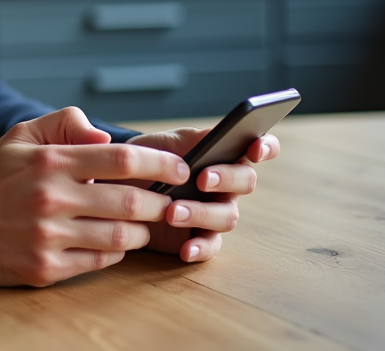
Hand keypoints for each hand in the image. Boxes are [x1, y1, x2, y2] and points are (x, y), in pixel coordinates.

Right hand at [0, 108, 190, 286]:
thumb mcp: (18, 137)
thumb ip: (63, 125)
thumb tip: (104, 135)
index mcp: (49, 162)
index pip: (123, 159)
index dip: (161, 165)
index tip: (180, 169)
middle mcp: (50, 198)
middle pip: (132, 202)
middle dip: (161, 202)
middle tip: (170, 201)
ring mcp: (48, 237)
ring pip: (122, 237)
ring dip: (141, 231)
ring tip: (140, 223)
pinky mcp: (43, 269)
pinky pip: (99, 262)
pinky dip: (115, 252)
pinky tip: (111, 241)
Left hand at [124, 128, 279, 262]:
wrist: (120, 182)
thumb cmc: (148, 158)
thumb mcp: (165, 142)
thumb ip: (191, 139)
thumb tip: (215, 134)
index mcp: (223, 155)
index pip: (257, 148)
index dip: (264, 147)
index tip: (254, 150)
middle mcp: (226, 185)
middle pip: (246, 182)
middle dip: (227, 179)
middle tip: (202, 180)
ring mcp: (214, 211)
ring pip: (227, 216)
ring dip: (202, 213)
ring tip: (172, 212)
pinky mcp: (199, 236)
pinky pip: (210, 245)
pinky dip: (200, 248)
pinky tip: (185, 249)